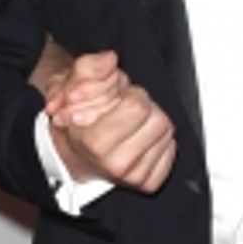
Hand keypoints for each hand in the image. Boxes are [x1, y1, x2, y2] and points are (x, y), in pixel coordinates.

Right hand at [46, 51, 175, 194]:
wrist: (74, 153)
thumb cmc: (75, 120)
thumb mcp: (70, 86)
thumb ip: (88, 68)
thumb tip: (109, 61)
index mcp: (95, 143)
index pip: (137, 106)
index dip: (129, 94)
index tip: (115, 100)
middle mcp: (116, 165)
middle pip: (159, 119)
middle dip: (143, 108)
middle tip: (123, 112)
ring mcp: (134, 177)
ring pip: (168, 133)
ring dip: (151, 122)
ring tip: (129, 125)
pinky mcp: (149, 182)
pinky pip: (172, 149)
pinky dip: (158, 140)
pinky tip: (138, 140)